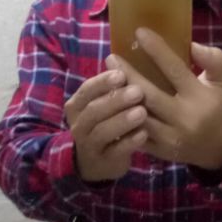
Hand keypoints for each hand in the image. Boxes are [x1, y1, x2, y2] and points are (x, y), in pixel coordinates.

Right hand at [64, 67, 147, 181]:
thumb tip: (125, 59)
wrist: (95, 162)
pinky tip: (144, 134)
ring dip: (122, 121)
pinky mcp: (103, 161)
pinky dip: (129, 143)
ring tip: (142, 112)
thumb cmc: (105, 123)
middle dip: (116, 100)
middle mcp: (79, 124)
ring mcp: (89, 145)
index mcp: (78, 105)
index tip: (122, 74)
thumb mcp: (104, 104)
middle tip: (139, 91)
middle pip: (94, 110)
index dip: (103, 82)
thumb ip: (112, 87)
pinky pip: (115, 152)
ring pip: (102, 132)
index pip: (87, 90)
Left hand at [109, 28, 221, 170]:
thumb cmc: (214, 107)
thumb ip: (213, 60)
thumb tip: (192, 45)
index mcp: (198, 97)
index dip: (157, 49)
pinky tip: (109, 104)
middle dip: (127, 75)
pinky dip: (120, 119)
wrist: (214, 148)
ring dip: (120, 98)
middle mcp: (183, 117)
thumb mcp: (221, 82)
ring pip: (138, 116)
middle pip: (149, 94)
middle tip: (111, 58)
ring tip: (107, 80)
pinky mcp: (157, 150)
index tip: (139, 32)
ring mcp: (169, 136)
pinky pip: (133, 134)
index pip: (175, 69)